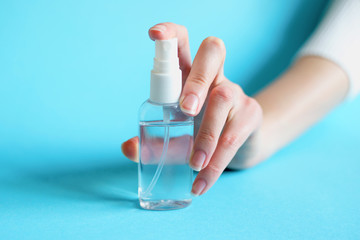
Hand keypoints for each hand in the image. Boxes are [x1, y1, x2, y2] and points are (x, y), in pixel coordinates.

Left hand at [122, 22, 262, 195]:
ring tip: (194, 165)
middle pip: (212, 53)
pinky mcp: (250, 114)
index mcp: (189, 73)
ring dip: (206, 135)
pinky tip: (203, 180)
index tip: (153, 35)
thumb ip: (152, 141)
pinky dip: (217, 162)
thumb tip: (129, 148)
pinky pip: (233, 135)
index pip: (183, 41)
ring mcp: (235, 92)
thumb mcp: (175, 134)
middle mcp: (215, 76)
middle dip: (196, 77)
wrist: (242, 146)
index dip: (170, 33)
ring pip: (223, 99)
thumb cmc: (201, 132)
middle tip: (186, 110)